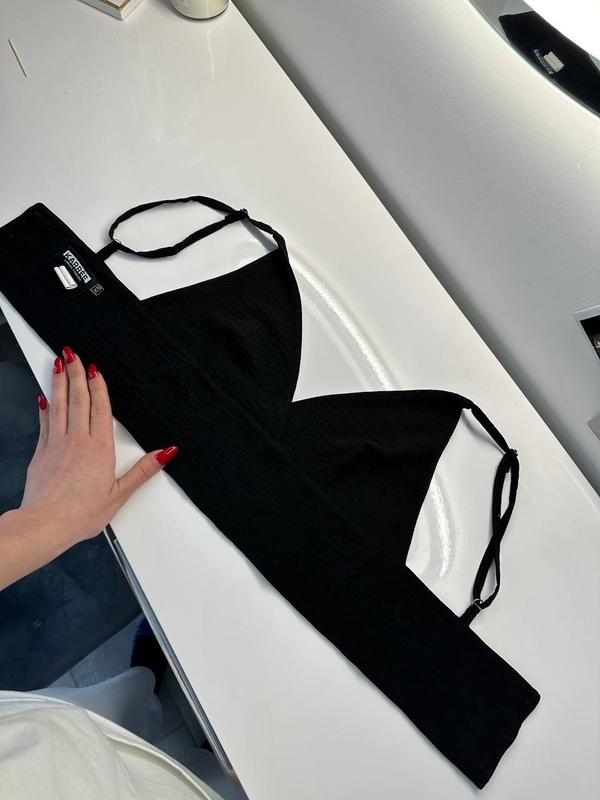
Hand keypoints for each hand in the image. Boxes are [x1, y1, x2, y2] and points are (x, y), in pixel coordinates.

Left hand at [21, 345, 177, 546]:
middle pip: (78, 400)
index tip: (96, 369)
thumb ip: (142, 471)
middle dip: (77, 375)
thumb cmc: (81, 513)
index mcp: (99, 449)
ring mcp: (56, 444)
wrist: (45, 524)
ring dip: (59, 382)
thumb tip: (166, 453)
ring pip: (59, 405)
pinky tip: (43, 396)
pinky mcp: (41, 453)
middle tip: (73, 354)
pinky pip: (44, 422)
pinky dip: (44, 407)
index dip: (98, 387)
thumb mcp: (119, 494)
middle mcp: (77, 441)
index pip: (100, 409)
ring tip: (59, 364)